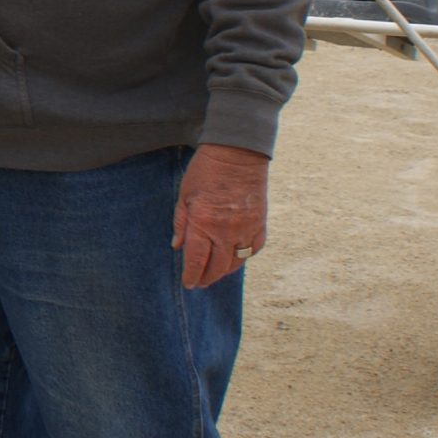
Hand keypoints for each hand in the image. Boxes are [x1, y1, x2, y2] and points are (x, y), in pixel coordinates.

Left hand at [172, 143, 268, 287]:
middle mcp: (226, 230)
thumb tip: (177, 247)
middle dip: (207, 278)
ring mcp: (246, 228)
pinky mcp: (260, 223)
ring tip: (215, 274)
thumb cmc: (206, 171)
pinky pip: (254, 248)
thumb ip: (181, 223)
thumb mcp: (185, 195)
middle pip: (218, 267)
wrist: (237, 153)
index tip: (189, 284)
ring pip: (237, 262)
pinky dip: (244, 256)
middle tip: (199, 283)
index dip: (192, 275)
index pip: (197, 260)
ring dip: (225, 272)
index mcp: (203, 223)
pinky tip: (235, 258)